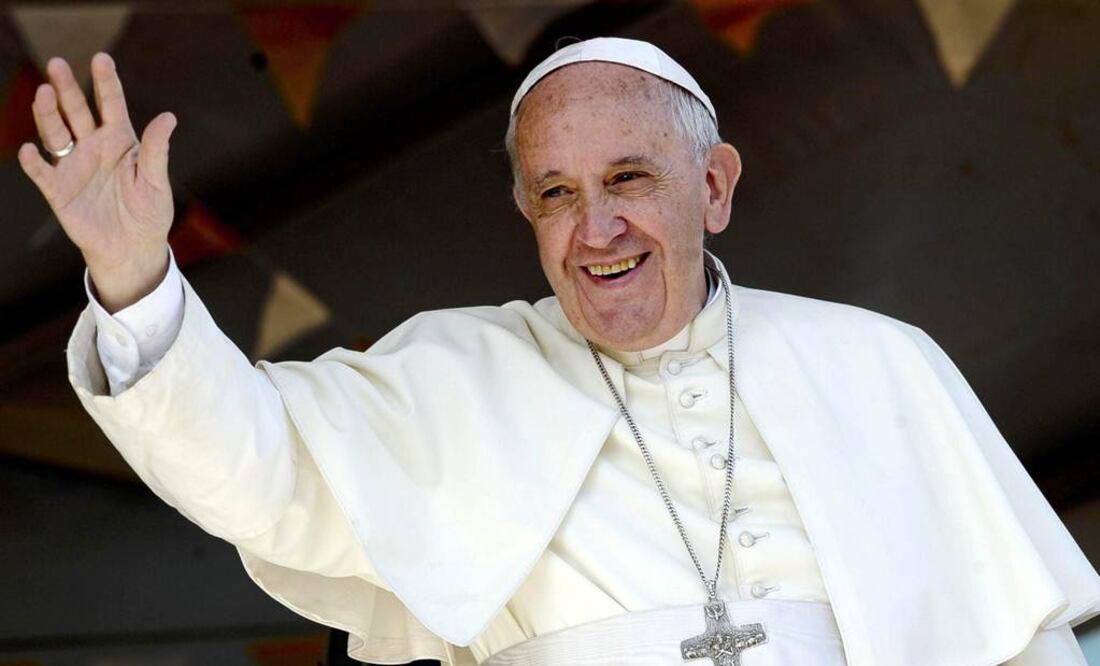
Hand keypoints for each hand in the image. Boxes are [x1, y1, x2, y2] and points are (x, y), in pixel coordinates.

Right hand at [17, 52, 177, 312]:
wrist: (133, 248)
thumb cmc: (149, 213)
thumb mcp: (157, 182)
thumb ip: (156, 151)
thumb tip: (168, 117)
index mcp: (120, 141)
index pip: (111, 105)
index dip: (106, 83)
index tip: (101, 58)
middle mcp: (94, 147)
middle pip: (77, 112)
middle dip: (67, 88)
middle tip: (57, 64)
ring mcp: (74, 166)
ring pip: (56, 133)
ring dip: (48, 114)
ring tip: (43, 94)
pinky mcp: (59, 190)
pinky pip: (43, 173)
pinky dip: (35, 162)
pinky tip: (31, 150)